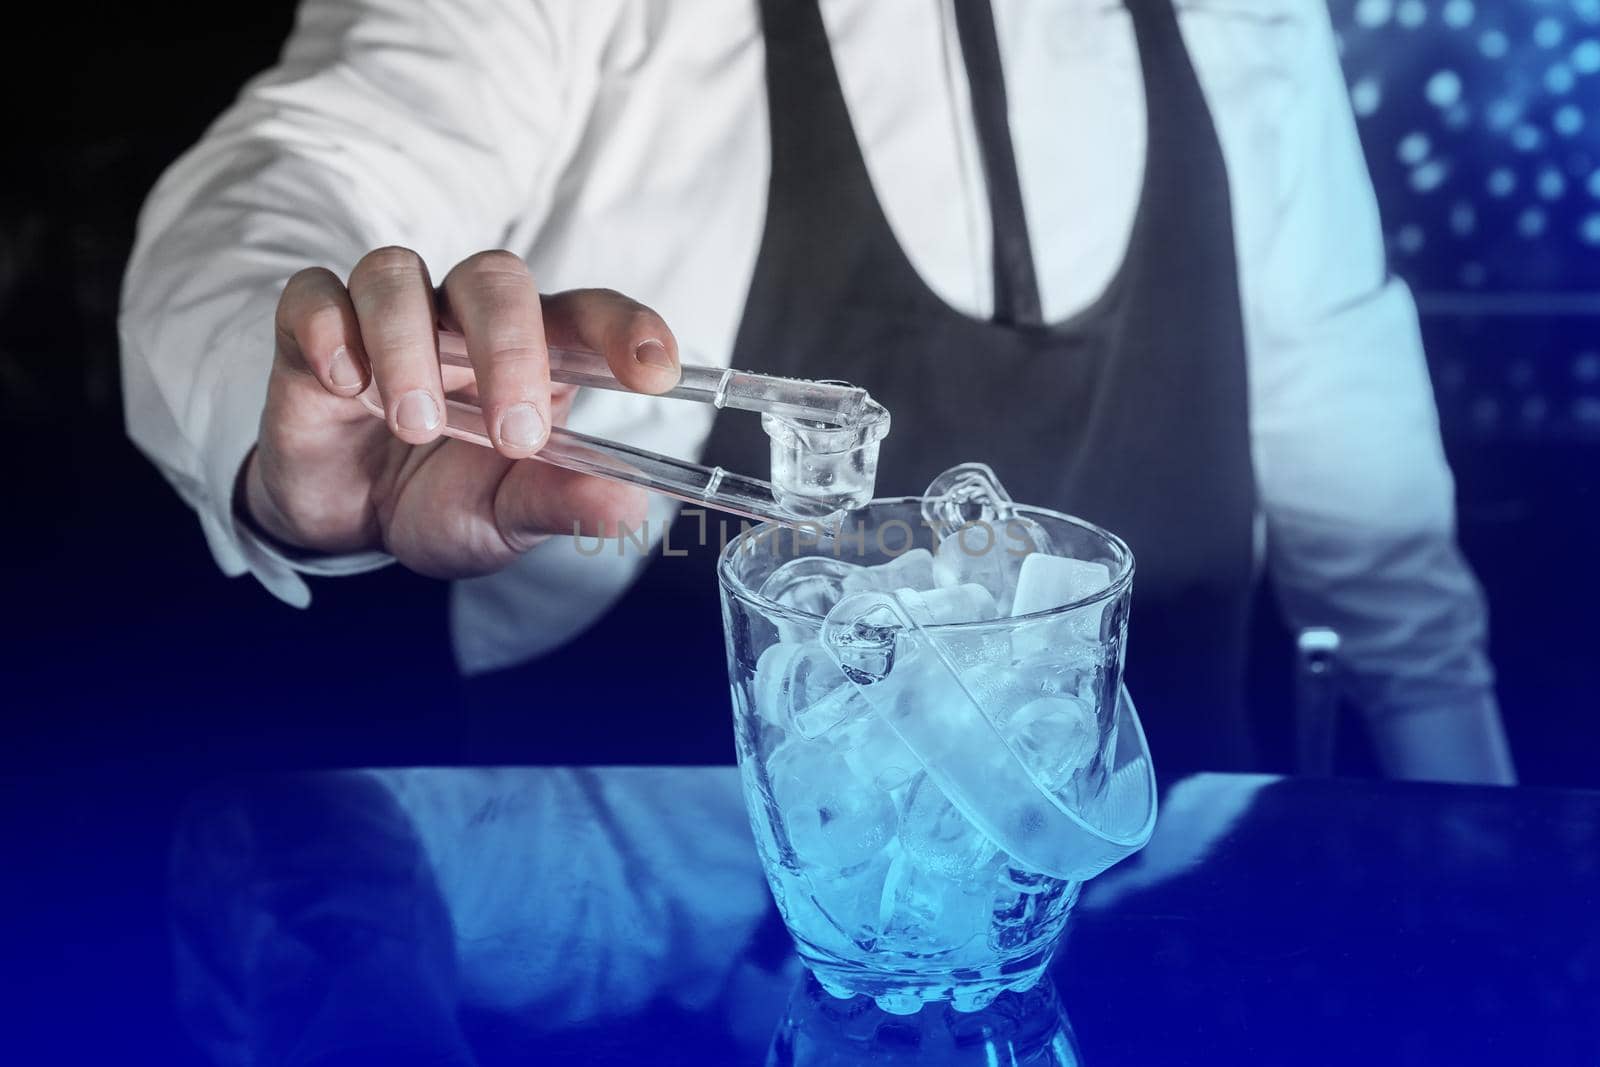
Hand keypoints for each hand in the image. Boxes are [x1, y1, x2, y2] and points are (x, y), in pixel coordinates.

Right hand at [243, 247, 680, 577]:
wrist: (351, 525)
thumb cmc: (444, 504)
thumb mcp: (507, 519)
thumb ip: (560, 505)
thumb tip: (626, 509)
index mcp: (535, 354)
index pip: (588, 313)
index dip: (625, 328)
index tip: (655, 374)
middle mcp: (464, 321)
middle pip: (494, 278)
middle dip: (509, 346)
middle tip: (512, 432)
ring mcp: (388, 319)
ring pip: (398, 274)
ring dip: (409, 346)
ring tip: (416, 426)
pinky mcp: (313, 334)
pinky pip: (314, 293)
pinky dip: (330, 330)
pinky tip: (347, 385)